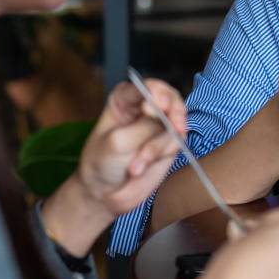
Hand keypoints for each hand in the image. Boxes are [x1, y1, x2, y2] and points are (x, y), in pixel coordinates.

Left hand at [75, 79, 186, 215]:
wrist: (103, 192)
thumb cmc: (101, 162)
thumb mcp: (118, 142)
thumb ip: (144, 126)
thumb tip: (164, 112)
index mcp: (126, 98)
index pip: (146, 86)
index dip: (156, 93)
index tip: (159, 105)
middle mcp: (145, 107)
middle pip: (170, 97)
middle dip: (174, 110)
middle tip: (175, 125)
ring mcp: (160, 126)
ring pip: (175, 123)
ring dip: (157, 147)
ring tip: (135, 167)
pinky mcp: (169, 143)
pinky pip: (177, 143)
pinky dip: (160, 155)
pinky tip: (140, 168)